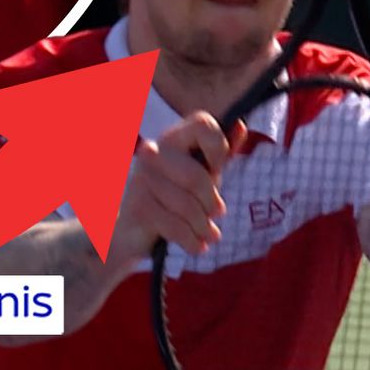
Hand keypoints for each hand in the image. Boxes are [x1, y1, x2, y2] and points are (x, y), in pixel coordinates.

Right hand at [110, 111, 238, 262]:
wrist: (128, 230)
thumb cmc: (171, 197)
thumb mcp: (199, 173)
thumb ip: (219, 153)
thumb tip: (241, 126)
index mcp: (171, 139)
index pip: (202, 124)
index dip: (218, 147)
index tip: (216, 170)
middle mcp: (152, 153)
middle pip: (198, 176)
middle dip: (212, 202)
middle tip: (215, 214)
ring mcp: (142, 180)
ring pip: (189, 207)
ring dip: (203, 227)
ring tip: (205, 234)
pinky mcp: (138, 208)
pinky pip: (177, 228)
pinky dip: (192, 241)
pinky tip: (196, 245)